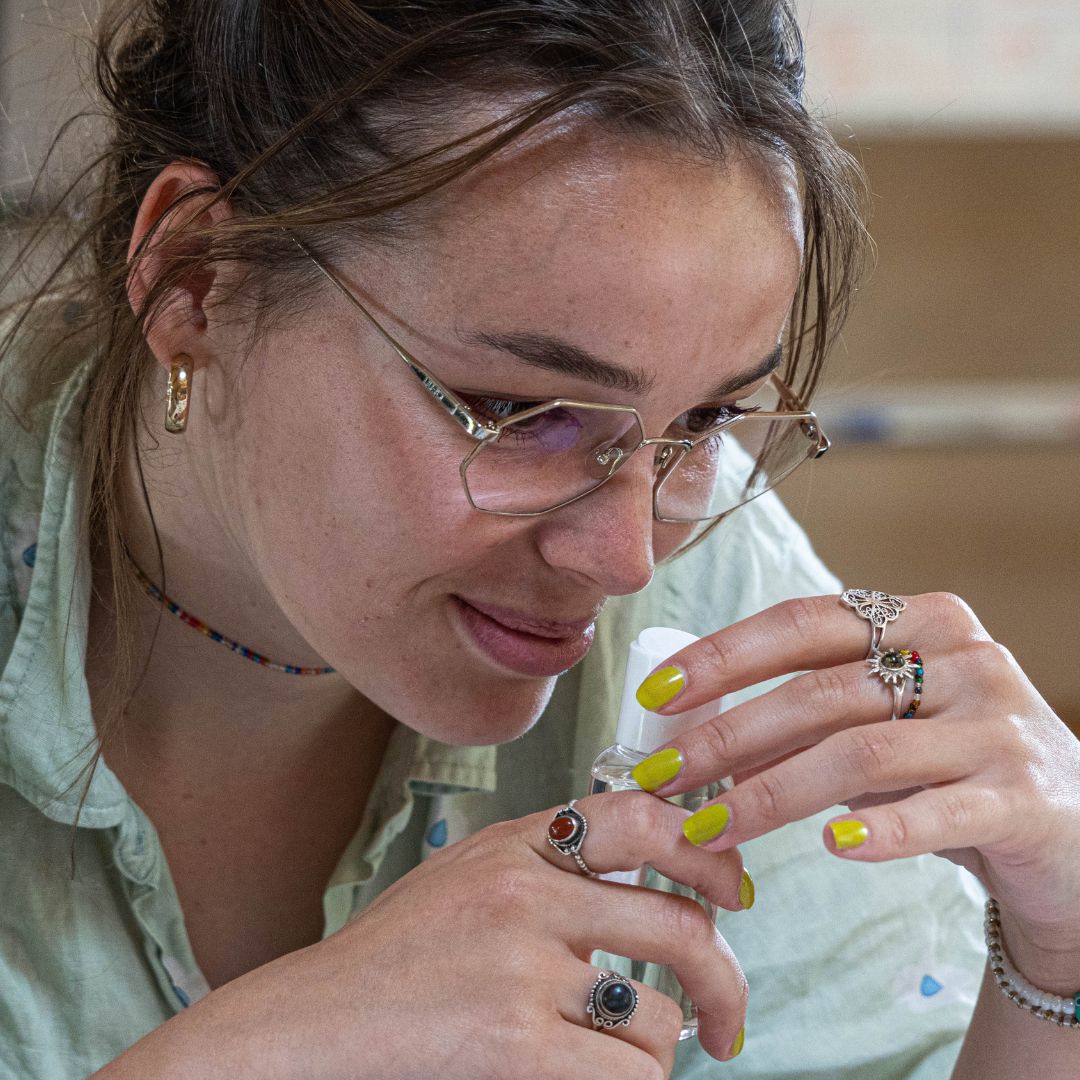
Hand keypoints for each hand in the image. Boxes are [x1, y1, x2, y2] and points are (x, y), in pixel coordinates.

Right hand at [97, 792, 749, 1079]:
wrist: (311, 1026)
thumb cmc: (396, 957)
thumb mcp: (466, 876)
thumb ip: (545, 863)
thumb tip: (652, 876)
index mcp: (516, 844)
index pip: (642, 818)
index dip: (707, 853)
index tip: (730, 893)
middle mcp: (524, 893)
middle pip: (677, 925)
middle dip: (723, 982)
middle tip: (727, 1020)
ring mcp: (521, 969)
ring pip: (657, 1016)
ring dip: (661, 1050)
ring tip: (625, 1060)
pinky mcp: (516, 1046)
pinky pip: (629, 1072)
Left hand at [630, 592, 1079, 985]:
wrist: (1073, 834)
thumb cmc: (954, 768)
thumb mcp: (884, 728)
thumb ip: (809, 721)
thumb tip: (697, 739)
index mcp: (921, 620)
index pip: (804, 622)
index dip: (723, 656)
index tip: (657, 694)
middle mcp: (963, 658)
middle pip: (821, 692)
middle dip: (727, 736)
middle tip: (662, 777)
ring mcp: (999, 725)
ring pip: (862, 754)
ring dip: (772, 793)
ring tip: (711, 828)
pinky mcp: (1025, 798)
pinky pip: (937, 814)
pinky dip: (878, 831)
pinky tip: (828, 848)